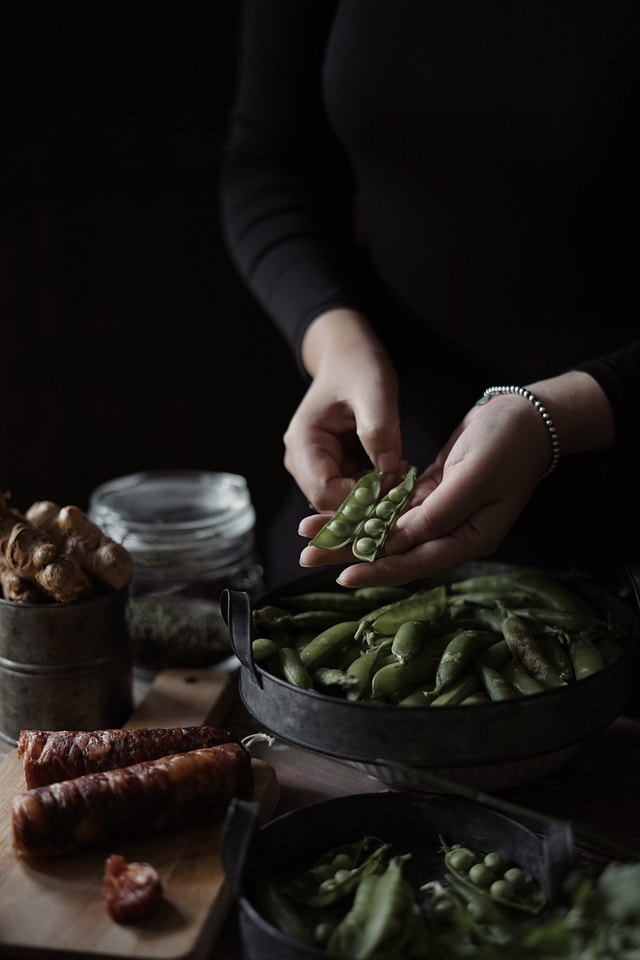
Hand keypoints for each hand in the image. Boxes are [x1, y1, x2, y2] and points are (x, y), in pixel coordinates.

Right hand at [283, 308, 403, 510]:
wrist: (349, 357)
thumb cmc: (358, 368)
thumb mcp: (374, 390)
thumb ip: (379, 428)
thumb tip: (387, 471)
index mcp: (302, 443)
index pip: (325, 493)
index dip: (360, 498)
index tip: (394, 483)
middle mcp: (302, 462)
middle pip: (332, 503)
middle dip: (368, 501)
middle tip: (403, 482)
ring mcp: (315, 467)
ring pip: (344, 501)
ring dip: (374, 496)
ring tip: (400, 472)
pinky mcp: (332, 468)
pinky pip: (353, 491)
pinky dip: (375, 488)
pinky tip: (394, 471)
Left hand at [298, 371, 614, 586]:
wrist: (527, 415)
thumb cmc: (508, 443)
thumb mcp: (475, 475)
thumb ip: (439, 511)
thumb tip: (399, 540)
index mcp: (471, 539)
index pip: (418, 562)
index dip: (380, 570)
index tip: (343, 575)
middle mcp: (453, 534)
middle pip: (396, 551)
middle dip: (351, 553)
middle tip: (308, 554)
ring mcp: (442, 515)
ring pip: (388, 529)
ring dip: (351, 530)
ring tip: (311, 530)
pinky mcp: (432, 494)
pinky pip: (393, 509)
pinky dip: (367, 509)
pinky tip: (339, 510)